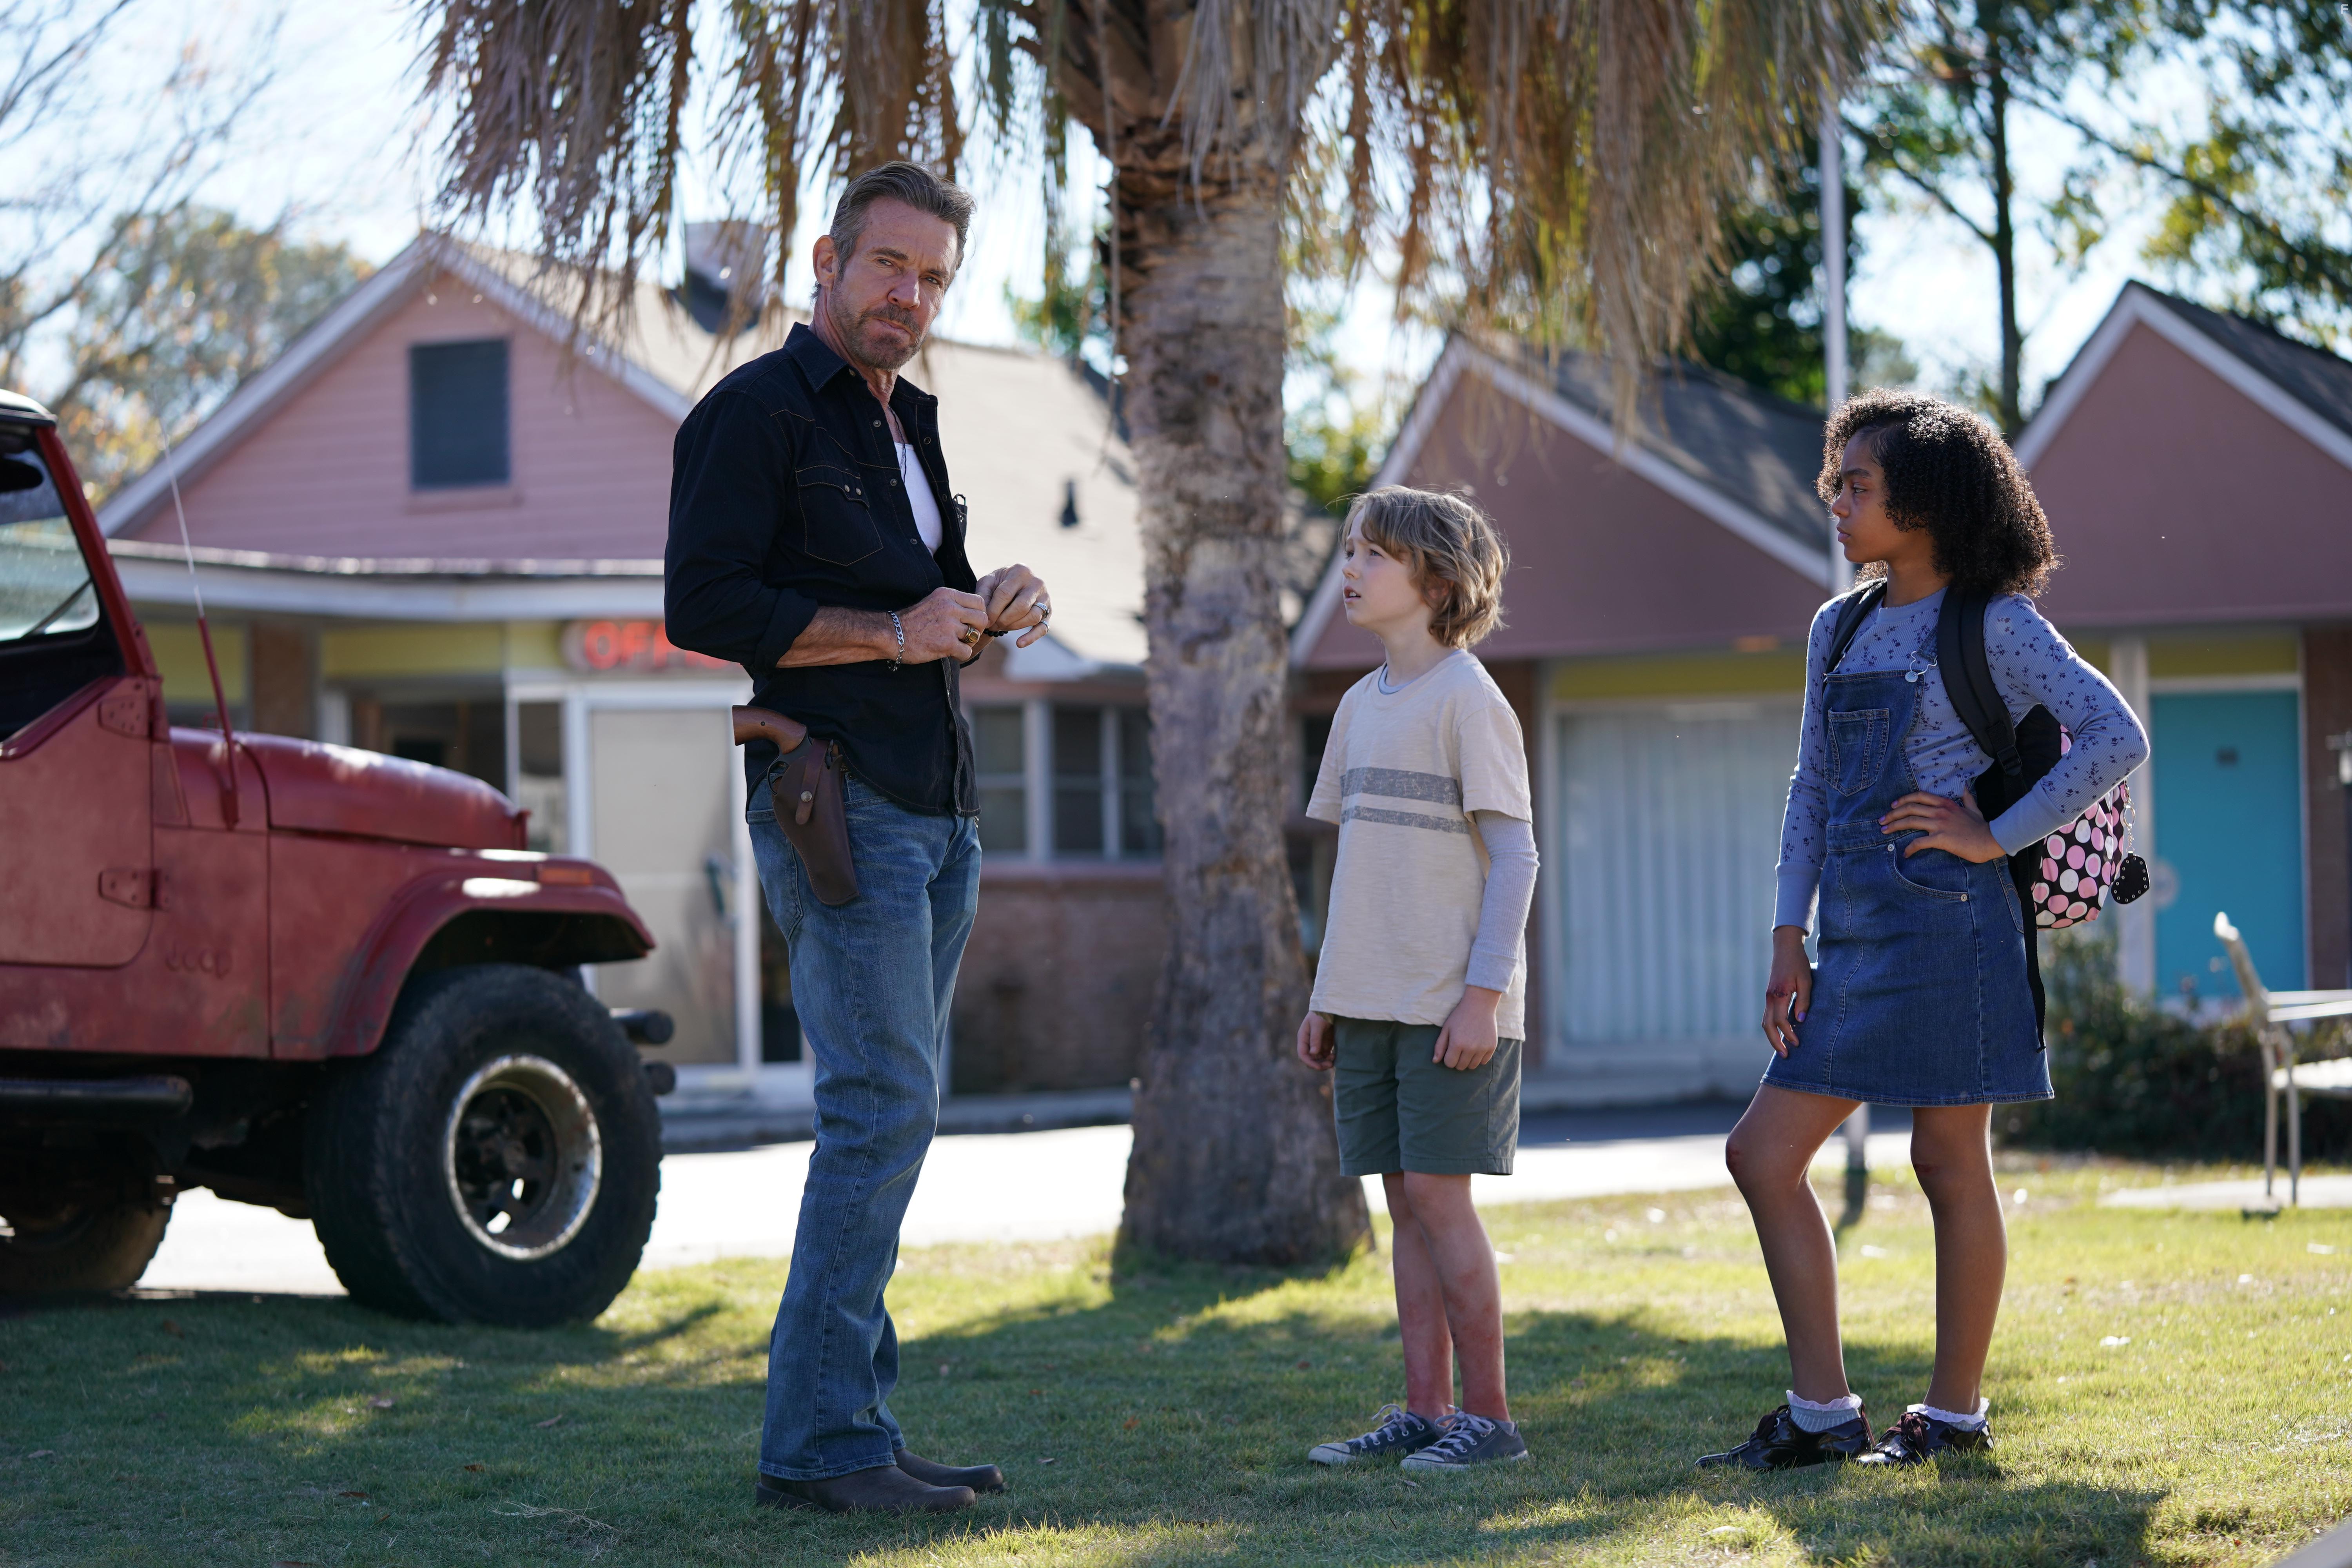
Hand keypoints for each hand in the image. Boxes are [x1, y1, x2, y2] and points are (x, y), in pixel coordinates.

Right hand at [897, 586, 988, 662]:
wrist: (891, 634)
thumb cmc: (912, 620)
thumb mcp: (933, 602)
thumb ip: (953, 604)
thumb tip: (974, 612)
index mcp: (947, 594)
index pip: (979, 601)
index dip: (978, 614)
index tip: (970, 622)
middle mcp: (950, 607)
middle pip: (982, 618)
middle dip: (977, 629)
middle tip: (966, 636)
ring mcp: (949, 625)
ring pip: (975, 635)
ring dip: (968, 643)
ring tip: (956, 644)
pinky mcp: (946, 644)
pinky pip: (967, 651)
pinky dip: (961, 655)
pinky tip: (951, 653)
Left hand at [976, 563, 1051, 647]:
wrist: (1014, 583)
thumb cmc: (998, 584)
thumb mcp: (988, 583)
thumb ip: (983, 595)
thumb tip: (985, 614)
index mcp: (1020, 571)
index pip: (1005, 594)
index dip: (993, 610)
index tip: (985, 621)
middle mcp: (1036, 583)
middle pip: (1021, 606)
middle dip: (1004, 620)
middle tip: (993, 626)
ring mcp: (1045, 598)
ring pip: (1033, 617)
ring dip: (1014, 627)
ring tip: (1002, 627)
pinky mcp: (1049, 612)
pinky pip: (1043, 628)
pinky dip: (1031, 637)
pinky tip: (1019, 643)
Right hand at [1295, 1012, 1334, 1070]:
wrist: (1329, 1007)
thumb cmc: (1321, 1013)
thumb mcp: (1317, 1025)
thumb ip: (1315, 1038)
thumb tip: (1313, 1053)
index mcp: (1303, 1038)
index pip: (1302, 1055)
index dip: (1309, 1062)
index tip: (1319, 1067)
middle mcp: (1308, 1043)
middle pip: (1310, 1059)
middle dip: (1319, 1064)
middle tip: (1330, 1064)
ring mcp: (1316, 1044)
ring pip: (1318, 1059)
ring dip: (1324, 1062)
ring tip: (1333, 1059)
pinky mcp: (1324, 1044)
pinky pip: (1325, 1056)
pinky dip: (1329, 1058)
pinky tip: (1335, 1055)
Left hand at [1433, 987, 1500, 1070]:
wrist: (1480, 1005)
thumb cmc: (1460, 1016)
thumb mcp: (1446, 1028)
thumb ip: (1440, 1046)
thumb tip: (1435, 1061)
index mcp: (1457, 1043)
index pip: (1450, 1064)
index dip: (1448, 1058)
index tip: (1450, 1050)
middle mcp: (1471, 1048)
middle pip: (1461, 1067)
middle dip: (1457, 1060)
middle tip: (1459, 1049)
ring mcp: (1482, 1048)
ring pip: (1472, 1066)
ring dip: (1468, 1060)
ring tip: (1467, 1048)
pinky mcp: (1492, 1047)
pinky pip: (1484, 1062)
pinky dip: (1479, 1058)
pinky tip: (1477, 1047)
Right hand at [1762, 925, 1811, 1056]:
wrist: (1785, 947)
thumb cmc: (1798, 963)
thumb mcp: (1806, 981)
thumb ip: (1803, 1001)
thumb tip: (1801, 1022)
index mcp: (1778, 994)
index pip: (1781, 1021)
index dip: (1789, 1034)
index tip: (1798, 1043)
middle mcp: (1770, 997)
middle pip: (1767, 1026)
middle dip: (1775, 1042)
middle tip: (1785, 1056)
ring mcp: (1768, 997)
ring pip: (1765, 1022)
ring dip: (1772, 1037)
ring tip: (1782, 1048)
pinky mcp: (1769, 995)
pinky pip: (1767, 1016)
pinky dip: (1772, 1027)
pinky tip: (1781, 1033)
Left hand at [1880, 786, 2005, 862]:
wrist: (1991, 839)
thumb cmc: (1982, 827)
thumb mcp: (1974, 809)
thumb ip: (1967, 798)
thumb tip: (1965, 788)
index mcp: (1945, 804)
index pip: (1919, 796)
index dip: (1903, 800)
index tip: (1892, 805)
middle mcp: (1940, 811)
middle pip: (1910, 808)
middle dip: (1892, 814)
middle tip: (1881, 820)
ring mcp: (1939, 824)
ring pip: (1910, 822)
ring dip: (1894, 826)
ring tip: (1884, 831)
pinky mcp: (1941, 839)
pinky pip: (1919, 843)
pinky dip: (1910, 848)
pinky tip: (1905, 853)